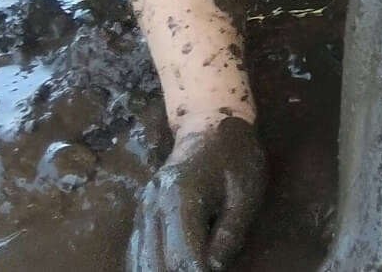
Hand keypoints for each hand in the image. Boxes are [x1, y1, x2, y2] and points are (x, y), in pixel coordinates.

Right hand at [128, 116, 267, 271]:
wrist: (209, 125)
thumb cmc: (235, 158)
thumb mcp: (245, 194)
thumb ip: (230, 233)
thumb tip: (214, 269)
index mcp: (180, 197)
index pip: (182, 255)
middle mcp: (153, 205)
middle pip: (155, 262)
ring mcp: (143, 208)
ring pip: (140, 259)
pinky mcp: (142, 213)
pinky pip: (137, 249)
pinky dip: (148, 265)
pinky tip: (164, 270)